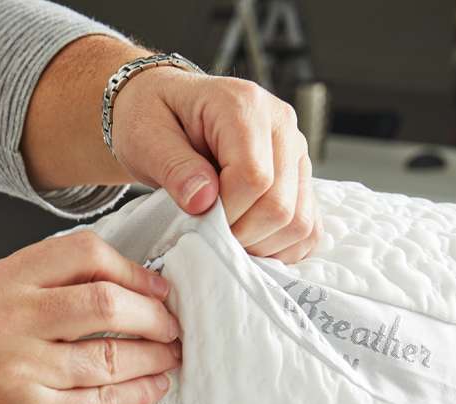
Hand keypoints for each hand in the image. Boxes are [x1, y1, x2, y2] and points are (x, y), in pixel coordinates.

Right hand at [0, 231, 180, 403]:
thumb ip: (33, 290)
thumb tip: (115, 281)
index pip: (81, 253)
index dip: (131, 270)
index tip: (155, 287)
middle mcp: (3, 322)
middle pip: (106, 301)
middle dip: (155, 313)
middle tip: (173, 325)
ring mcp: (18, 373)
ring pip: (113, 356)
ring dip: (156, 356)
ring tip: (170, 356)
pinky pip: (105, 401)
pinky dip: (141, 392)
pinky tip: (154, 387)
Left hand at [109, 68, 321, 263]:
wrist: (163, 106)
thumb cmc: (152, 116)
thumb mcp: (146, 136)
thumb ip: (174, 167)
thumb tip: (204, 202)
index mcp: (244, 105)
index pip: (254, 177)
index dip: (226, 213)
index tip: (197, 218)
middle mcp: (281, 125)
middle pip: (281, 205)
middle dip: (241, 234)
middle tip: (208, 233)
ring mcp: (296, 151)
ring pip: (300, 221)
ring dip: (262, 245)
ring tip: (226, 236)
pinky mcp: (300, 176)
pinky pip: (309, 227)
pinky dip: (281, 246)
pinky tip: (249, 241)